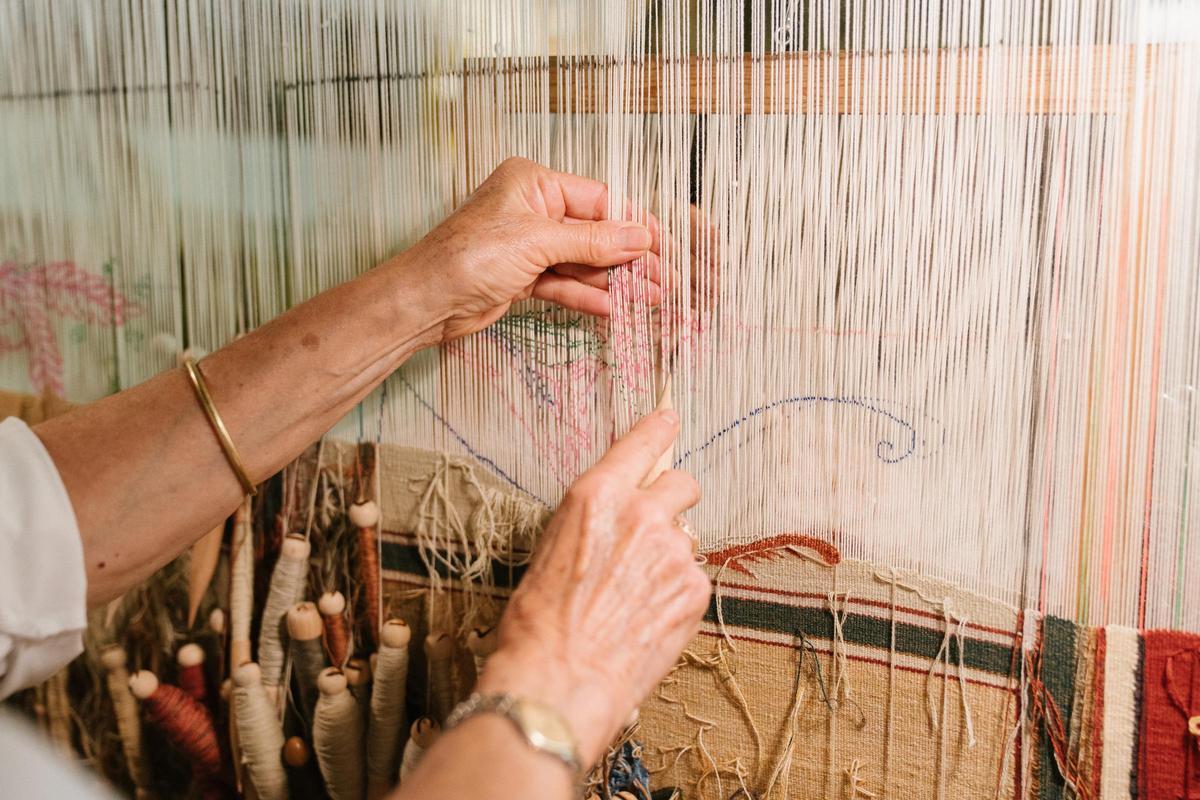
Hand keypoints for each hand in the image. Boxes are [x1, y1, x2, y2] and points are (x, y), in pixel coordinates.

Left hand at [402, 157, 661, 340]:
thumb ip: (592, 241)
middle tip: (663, 279)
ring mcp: (527, 245)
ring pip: (582, 263)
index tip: (662, 245)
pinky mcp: (522, 277)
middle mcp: (532, 209)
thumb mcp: (537, 242)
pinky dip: (588, 297)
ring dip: (614, 282)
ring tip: (650, 299)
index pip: (598, 199)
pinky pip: (565, 284)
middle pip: (594, 233)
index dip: (633, 224)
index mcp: (533, 183)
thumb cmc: (465, 257)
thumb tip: (638, 237)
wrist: (426, 301)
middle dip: (628, 258)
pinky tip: (615, 308)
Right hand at [475, 410, 709, 766]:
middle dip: (674, 500)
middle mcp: (641, 513)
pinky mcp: (693, 589)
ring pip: (686, 538)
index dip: (659, 429)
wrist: (560, 678)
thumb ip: (591, 522)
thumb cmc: (538, 622)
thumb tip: (612, 521)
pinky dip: (676, 594)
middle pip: (682, 484)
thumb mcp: (550, 550)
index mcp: (596, 496)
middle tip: (657, 528)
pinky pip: (692, 578)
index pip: (641, 443)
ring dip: (669, 556)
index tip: (669, 419)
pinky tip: (646, 618)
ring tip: (637, 595)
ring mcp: (673, 551)